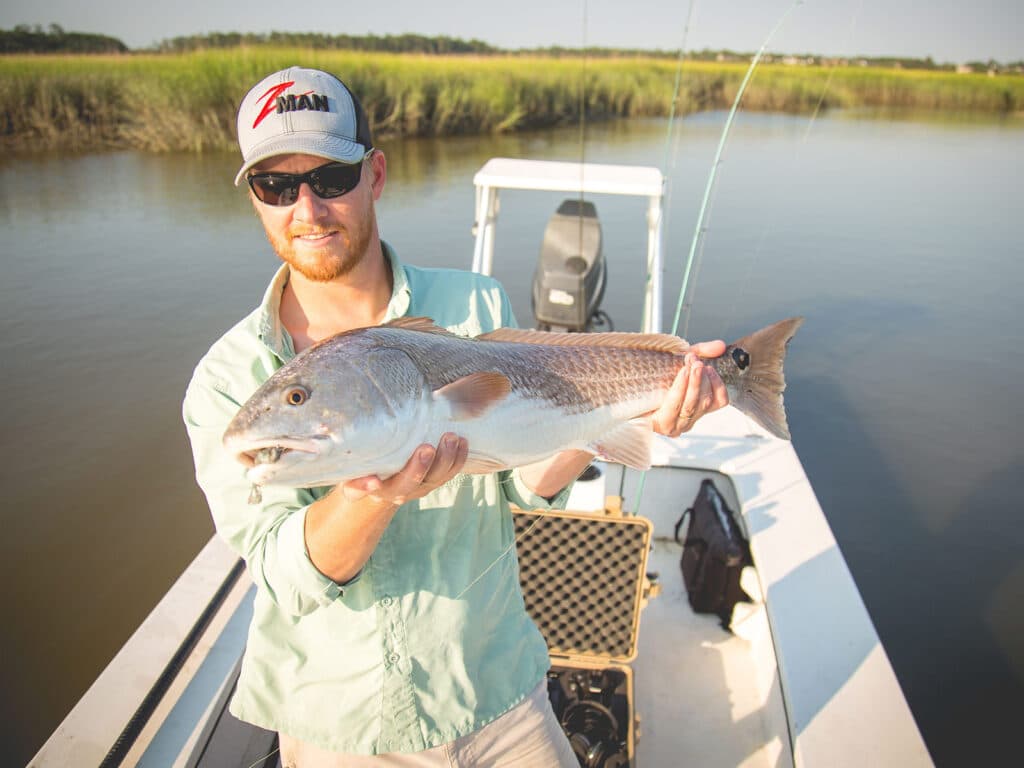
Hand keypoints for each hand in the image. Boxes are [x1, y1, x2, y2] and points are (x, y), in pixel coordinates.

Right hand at [339, 433, 468, 504]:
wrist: (380, 481)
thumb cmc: (362, 472)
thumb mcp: (351, 478)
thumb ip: (355, 481)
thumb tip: (370, 482)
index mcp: (383, 490)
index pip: (387, 486)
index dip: (383, 485)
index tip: (377, 480)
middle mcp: (404, 491)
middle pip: (416, 481)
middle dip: (421, 466)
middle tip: (426, 447)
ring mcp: (423, 485)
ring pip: (438, 476)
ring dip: (447, 458)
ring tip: (452, 437)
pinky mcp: (437, 477)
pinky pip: (451, 471)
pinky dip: (459, 457)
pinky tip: (463, 441)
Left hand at [652, 341, 729, 436]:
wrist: (626, 386)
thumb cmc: (656, 376)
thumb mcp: (682, 360)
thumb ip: (702, 351)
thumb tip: (721, 345)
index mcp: (698, 408)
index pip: (720, 401)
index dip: (717, 384)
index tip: (709, 367)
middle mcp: (690, 419)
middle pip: (704, 401)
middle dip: (701, 379)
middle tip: (696, 362)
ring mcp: (676, 425)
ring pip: (691, 405)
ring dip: (693, 383)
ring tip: (690, 365)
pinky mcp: (662, 425)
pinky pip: (675, 407)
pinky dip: (680, 389)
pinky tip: (681, 375)